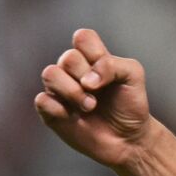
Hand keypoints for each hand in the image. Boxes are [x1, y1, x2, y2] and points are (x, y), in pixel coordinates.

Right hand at [34, 29, 154, 166]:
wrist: (129, 138)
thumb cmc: (130, 105)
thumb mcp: (133, 76)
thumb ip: (113, 65)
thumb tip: (87, 79)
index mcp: (93, 58)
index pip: (82, 37)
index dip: (93, 51)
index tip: (108, 70)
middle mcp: (73, 71)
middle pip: (68, 57)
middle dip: (86, 75)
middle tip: (99, 92)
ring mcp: (61, 90)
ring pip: (50, 74)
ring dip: (73, 91)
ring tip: (90, 106)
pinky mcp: (51, 111)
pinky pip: (41, 100)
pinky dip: (58, 108)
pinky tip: (72, 116)